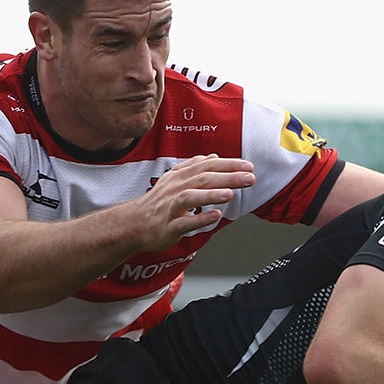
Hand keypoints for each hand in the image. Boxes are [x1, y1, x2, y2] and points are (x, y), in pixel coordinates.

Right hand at [133, 155, 255, 250]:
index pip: (207, 166)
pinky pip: (184, 222)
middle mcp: (175, 188)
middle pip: (202, 179)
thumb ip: (194, 167)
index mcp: (179, 176)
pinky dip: (199, 218)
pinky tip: (214, 216)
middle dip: (228, 177)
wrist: (133, 223)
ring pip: (191, 197)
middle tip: (250, 178)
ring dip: (211, 194)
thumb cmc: (158, 203)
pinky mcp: (168, 226)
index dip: (228, 165)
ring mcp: (170, 207)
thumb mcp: (174, 180)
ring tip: (230, 194)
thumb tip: (214, 157)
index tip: (248, 166)